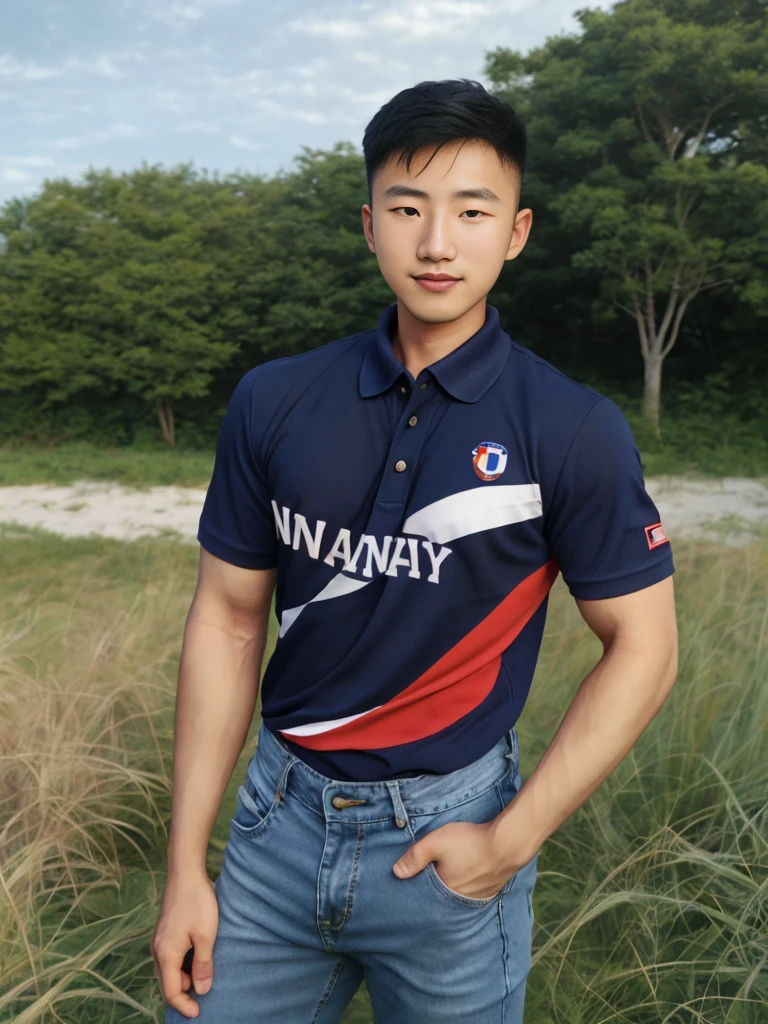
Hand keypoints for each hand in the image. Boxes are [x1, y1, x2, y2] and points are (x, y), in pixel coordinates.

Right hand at [151, 870, 217, 1017]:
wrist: (185, 872)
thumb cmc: (197, 902)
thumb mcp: (206, 935)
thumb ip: (203, 965)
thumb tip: (201, 991)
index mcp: (165, 954)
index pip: (171, 991)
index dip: (184, 1005)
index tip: (199, 1012)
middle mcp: (157, 950)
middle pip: (166, 983)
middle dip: (183, 994)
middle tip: (202, 996)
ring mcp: (159, 940)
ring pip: (167, 970)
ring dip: (183, 979)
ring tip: (203, 975)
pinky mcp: (164, 932)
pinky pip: (169, 958)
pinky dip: (180, 966)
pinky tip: (196, 958)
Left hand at [392, 819, 520, 899]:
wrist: (508, 843)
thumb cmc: (470, 842)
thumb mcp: (436, 842)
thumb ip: (414, 857)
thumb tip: (396, 872)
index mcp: (445, 891)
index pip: (426, 893)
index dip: (420, 883)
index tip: (415, 877)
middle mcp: (461, 900)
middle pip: (442, 894)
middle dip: (436, 885)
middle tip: (433, 871)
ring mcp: (478, 896)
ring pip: (459, 892)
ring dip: (453, 884)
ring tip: (450, 871)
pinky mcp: (491, 889)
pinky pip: (473, 889)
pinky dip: (468, 882)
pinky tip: (468, 871)